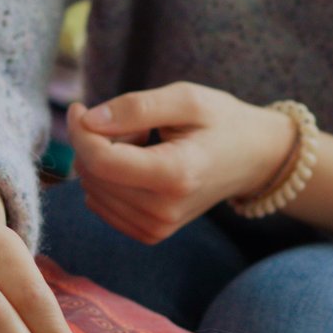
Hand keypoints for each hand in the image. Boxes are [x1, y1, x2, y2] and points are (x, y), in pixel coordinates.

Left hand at [67, 82, 293, 243]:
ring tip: (141, 145)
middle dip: (94, 142)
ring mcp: (157, 228)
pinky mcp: (150, 234)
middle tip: (128, 123)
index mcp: (176, 175)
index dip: (80, 131)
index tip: (80, 107)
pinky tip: (138, 166)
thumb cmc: (221, 122)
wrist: (252, 159)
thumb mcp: (186, 99)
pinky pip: (101, 204)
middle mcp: (164, 211)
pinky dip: (110, 180)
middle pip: (93, 175)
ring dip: (103, 161)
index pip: (102, 160)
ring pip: (92, 190)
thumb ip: (136, 107)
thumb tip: (88, 121)